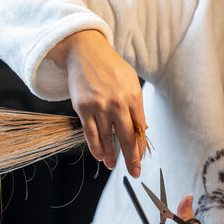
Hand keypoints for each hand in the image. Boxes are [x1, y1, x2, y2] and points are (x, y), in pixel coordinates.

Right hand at [48, 30, 146, 176]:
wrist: (84, 52)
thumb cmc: (108, 66)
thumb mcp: (129, 81)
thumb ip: (135, 104)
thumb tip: (140, 128)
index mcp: (133, 96)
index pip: (140, 128)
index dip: (140, 146)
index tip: (141, 158)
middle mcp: (118, 103)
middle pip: (127, 137)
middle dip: (132, 158)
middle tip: (134, 171)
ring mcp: (99, 107)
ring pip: (107, 138)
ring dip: (110, 155)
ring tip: (113, 165)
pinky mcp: (83, 108)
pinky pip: (90, 133)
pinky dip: (95, 146)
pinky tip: (99, 155)